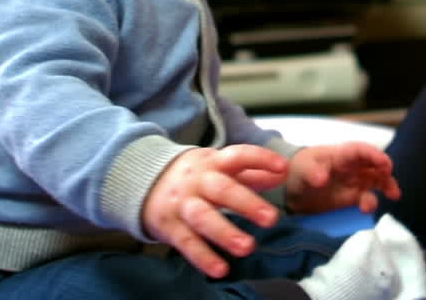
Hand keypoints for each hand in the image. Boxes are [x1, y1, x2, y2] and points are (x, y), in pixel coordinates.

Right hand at [141, 145, 288, 277]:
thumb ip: (251, 171)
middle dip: (247, 204)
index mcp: (213, 162)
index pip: (238, 155)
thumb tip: (283, 173)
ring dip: (226, 233)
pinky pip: (187, 243)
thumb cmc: (195, 177)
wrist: (142, 182)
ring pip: (203, 218)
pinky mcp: (170, 226)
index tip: (282, 167)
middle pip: (223, 190)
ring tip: (248, 248)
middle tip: (272, 219)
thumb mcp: (219, 167)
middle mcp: (198, 181)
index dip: (260, 159)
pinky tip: (220, 269)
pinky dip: (203, 257)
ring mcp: (183, 204)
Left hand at [285, 141, 401, 214]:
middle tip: (389, 178)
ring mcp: (354, 181)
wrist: (292, 189)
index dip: (374, 154)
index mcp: (341, 154)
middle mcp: (352, 166)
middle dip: (385, 169)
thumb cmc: (298, 169)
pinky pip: (367, 198)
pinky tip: (369, 209)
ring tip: (393, 195)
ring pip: (377, 180)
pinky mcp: (352, 197)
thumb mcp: (301, 168)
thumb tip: (322, 179)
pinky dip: (372, 202)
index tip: (384, 163)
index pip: (361, 150)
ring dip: (386, 186)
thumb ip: (311, 173)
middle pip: (374, 164)